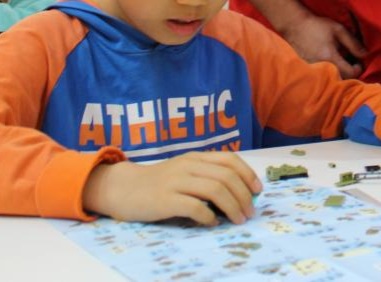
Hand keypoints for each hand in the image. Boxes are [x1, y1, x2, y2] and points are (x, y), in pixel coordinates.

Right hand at [82, 152, 261, 224]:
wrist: (122, 188)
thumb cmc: (158, 182)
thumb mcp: (184, 170)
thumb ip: (206, 175)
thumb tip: (238, 192)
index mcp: (195, 157)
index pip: (229, 160)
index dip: (248, 174)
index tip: (258, 191)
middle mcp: (188, 165)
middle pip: (226, 177)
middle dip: (244, 196)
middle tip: (250, 212)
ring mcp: (176, 181)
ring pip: (215, 190)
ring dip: (232, 207)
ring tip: (238, 219)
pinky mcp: (165, 200)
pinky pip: (194, 207)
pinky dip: (209, 216)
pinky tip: (212, 223)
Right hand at [280, 14, 365, 78]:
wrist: (295, 26)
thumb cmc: (318, 26)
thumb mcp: (339, 30)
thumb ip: (353, 43)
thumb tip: (365, 55)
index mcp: (330, 57)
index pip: (350, 73)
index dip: (358, 68)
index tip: (358, 62)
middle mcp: (321, 66)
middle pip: (342, 79)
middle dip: (349, 73)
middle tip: (350, 62)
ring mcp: (313, 70)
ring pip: (332, 79)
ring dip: (340, 73)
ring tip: (340, 62)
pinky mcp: (308, 70)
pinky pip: (322, 77)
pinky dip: (329, 73)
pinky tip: (330, 63)